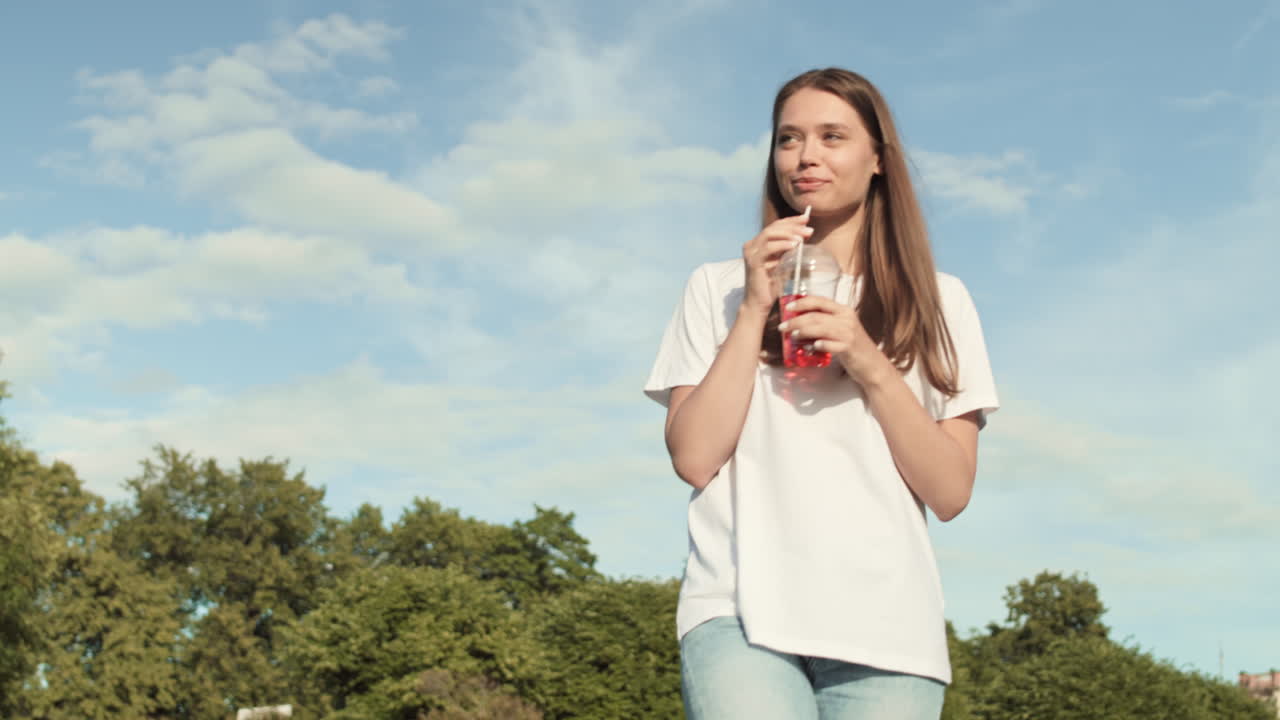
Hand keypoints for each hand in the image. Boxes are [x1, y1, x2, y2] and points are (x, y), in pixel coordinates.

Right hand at [741, 212, 812, 316]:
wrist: (759, 304)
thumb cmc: (771, 286)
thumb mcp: (783, 263)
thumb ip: (790, 250)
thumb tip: (805, 235)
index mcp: (759, 244)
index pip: (775, 226)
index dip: (791, 221)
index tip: (806, 218)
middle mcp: (752, 245)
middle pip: (773, 227)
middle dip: (793, 226)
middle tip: (808, 229)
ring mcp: (751, 252)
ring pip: (770, 234)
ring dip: (788, 233)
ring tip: (803, 237)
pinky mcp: (753, 262)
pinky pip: (768, 248)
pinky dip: (782, 244)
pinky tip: (794, 246)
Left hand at [776, 295, 891, 384]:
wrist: (872, 365)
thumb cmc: (853, 347)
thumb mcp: (841, 329)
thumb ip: (824, 323)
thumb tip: (799, 324)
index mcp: (844, 311)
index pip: (820, 301)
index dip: (802, 302)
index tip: (788, 307)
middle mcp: (847, 319)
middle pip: (816, 316)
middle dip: (796, 320)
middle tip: (783, 327)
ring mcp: (848, 333)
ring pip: (820, 328)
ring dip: (803, 331)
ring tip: (793, 335)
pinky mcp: (849, 347)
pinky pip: (830, 344)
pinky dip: (819, 345)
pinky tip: (811, 346)